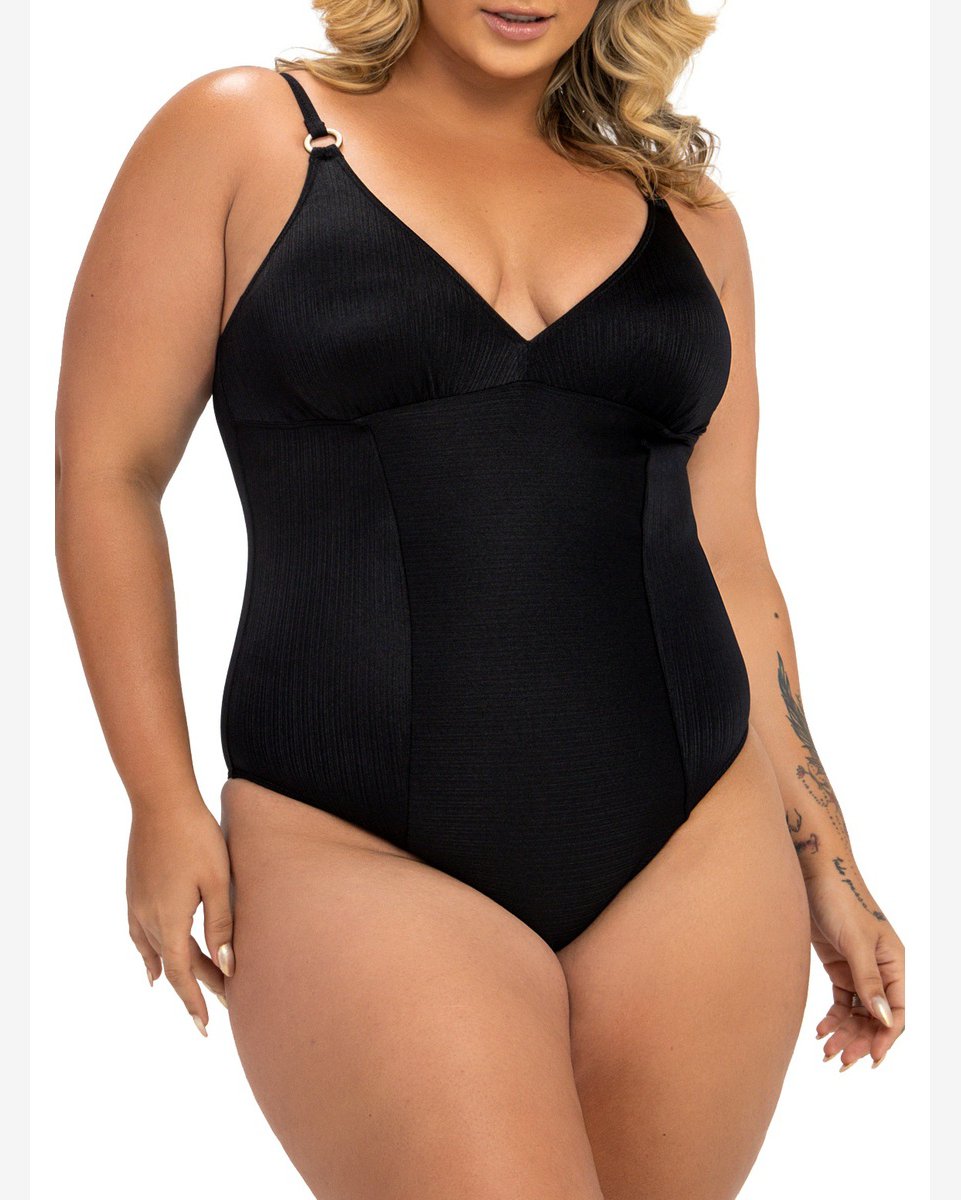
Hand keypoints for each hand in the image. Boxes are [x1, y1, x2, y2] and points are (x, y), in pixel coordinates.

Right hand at [125, 794, 234, 1035]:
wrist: (160, 801)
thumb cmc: (196, 836)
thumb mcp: (217, 880)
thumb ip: (221, 924)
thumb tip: (227, 966)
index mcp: (169, 920)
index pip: (182, 974)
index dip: (194, 1000)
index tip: (205, 1026)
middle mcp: (147, 918)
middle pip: (173, 963)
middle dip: (196, 984)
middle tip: (222, 1001)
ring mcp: (136, 903)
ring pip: (156, 950)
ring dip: (176, 970)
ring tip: (189, 992)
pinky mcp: (134, 889)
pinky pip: (139, 934)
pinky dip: (148, 954)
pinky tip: (151, 965)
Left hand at [803, 864, 904, 1072]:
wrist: (812, 873)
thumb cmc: (839, 900)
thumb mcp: (856, 941)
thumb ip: (868, 980)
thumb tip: (885, 1019)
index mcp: (895, 963)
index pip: (898, 1011)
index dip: (886, 1038)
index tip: (871, 1060)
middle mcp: (880, 969)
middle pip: (876, 1017)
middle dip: (861, 1040)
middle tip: (839, 1060)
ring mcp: (858, 968)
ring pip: (857, 1013)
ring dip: (845, 1033)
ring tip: (827, 1052)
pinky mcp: (838, 965)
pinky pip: (841, 1001)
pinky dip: (833, 1018)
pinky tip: (821, 1031)